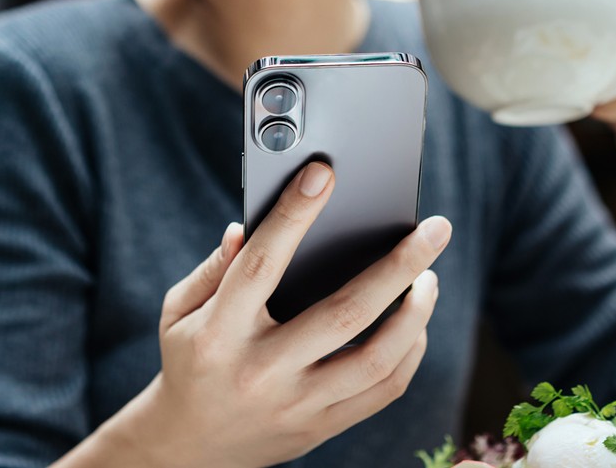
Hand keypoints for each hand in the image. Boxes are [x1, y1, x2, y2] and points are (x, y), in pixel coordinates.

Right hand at [125, 162, 450, 467]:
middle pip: (345, 313)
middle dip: (399, 266)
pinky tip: (415, 322)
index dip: (293, 215)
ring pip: (377, 359)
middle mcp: (263, 371)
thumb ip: (214, 268)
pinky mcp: (322, 427)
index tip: (323, 175)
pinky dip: (409, 352)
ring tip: (429, 276)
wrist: (188, 448)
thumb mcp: (180, 312)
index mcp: (220, 333)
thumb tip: (248, 227)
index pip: (262, 264)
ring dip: (416, 313)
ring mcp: (297, 405)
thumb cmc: (190, 362)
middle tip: (435, 229)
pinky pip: (383, 391)